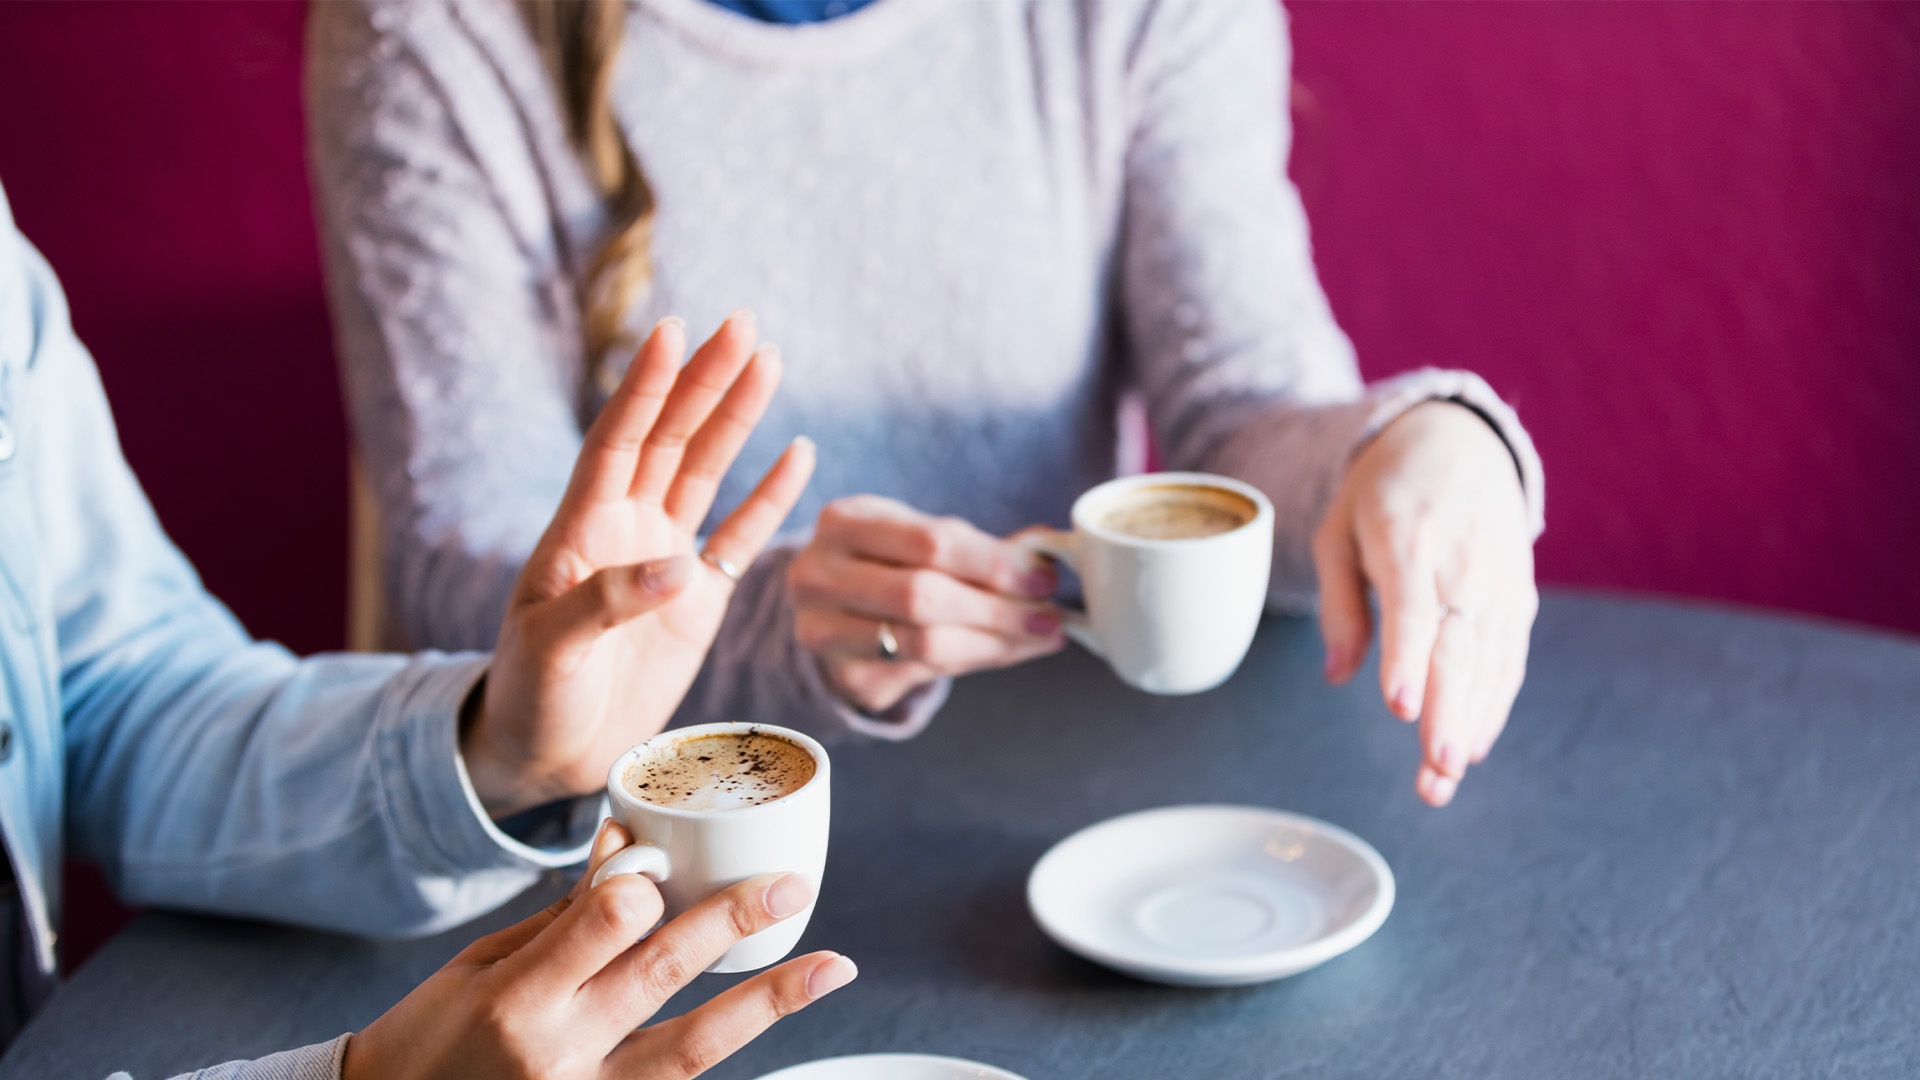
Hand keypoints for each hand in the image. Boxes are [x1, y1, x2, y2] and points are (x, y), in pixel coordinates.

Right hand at [342, 820, 856, 1079]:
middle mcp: (557, 1053)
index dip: (646, 885)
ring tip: (831, 968)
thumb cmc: (432, 1038)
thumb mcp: (481, 964)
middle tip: (792, 888)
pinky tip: (768, 1023)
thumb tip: (630, 849)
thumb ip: (566, 916)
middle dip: (736, 919)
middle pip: (666, 972)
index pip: (611, 919)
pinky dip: (720, 1057)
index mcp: (518, 998)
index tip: (659, 871)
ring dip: (769, 1002)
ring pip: (694, 1048)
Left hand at [467, 312, 816, 814]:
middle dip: (704, 379)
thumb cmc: (532, 697)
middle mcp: (624, 529)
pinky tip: (798, 452)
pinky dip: (770, 497)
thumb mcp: (550, 653)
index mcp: (581, 530)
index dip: (645, 386)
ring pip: (706, 472)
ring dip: (736, 417)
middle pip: (670, 438)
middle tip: (742, 322)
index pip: (617, 440)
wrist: (550, 754)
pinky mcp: (697, 600)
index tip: (672, 330)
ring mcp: (664, 559)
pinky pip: (740, 536)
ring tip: (768, 360)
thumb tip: (676, 568)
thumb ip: (604, 604)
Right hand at [787, 496, 1066, 712]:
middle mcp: (818, 575)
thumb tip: (1045, 553)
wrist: (833, 606)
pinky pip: (920, 675)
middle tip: (1049, 617)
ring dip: (994, 643)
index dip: (994, 563)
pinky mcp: (841, 676)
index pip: (931, 542)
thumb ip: (977, 545)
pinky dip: (971, 662)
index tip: (1043, 577)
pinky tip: (1000, 649)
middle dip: (998, 610)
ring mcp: (822, 631)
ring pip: (923, 644)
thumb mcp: (920, 536)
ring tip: (1038, 636)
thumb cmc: (889, 561)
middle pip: (923, 597)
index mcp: (843, 521)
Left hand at [1312, 401, 1537, 807]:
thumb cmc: (1384, 491)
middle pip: (1460, 649)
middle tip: (1435, 772)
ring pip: (1490, 665)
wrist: (1459, 442)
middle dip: (1448, 715)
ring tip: (1445, 778)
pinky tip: (1473, 745)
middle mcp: (1463, 564)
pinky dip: (1494, 704)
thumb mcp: (1339, 531)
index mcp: (1409, 540)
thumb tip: (1337, 676)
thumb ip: (1337, 603)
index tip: (1401, 708)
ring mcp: (1499, 583)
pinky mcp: (1518, 598)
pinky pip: (1508, 660)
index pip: (1413, 608)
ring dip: (1471, 725)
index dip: (1408, 660)